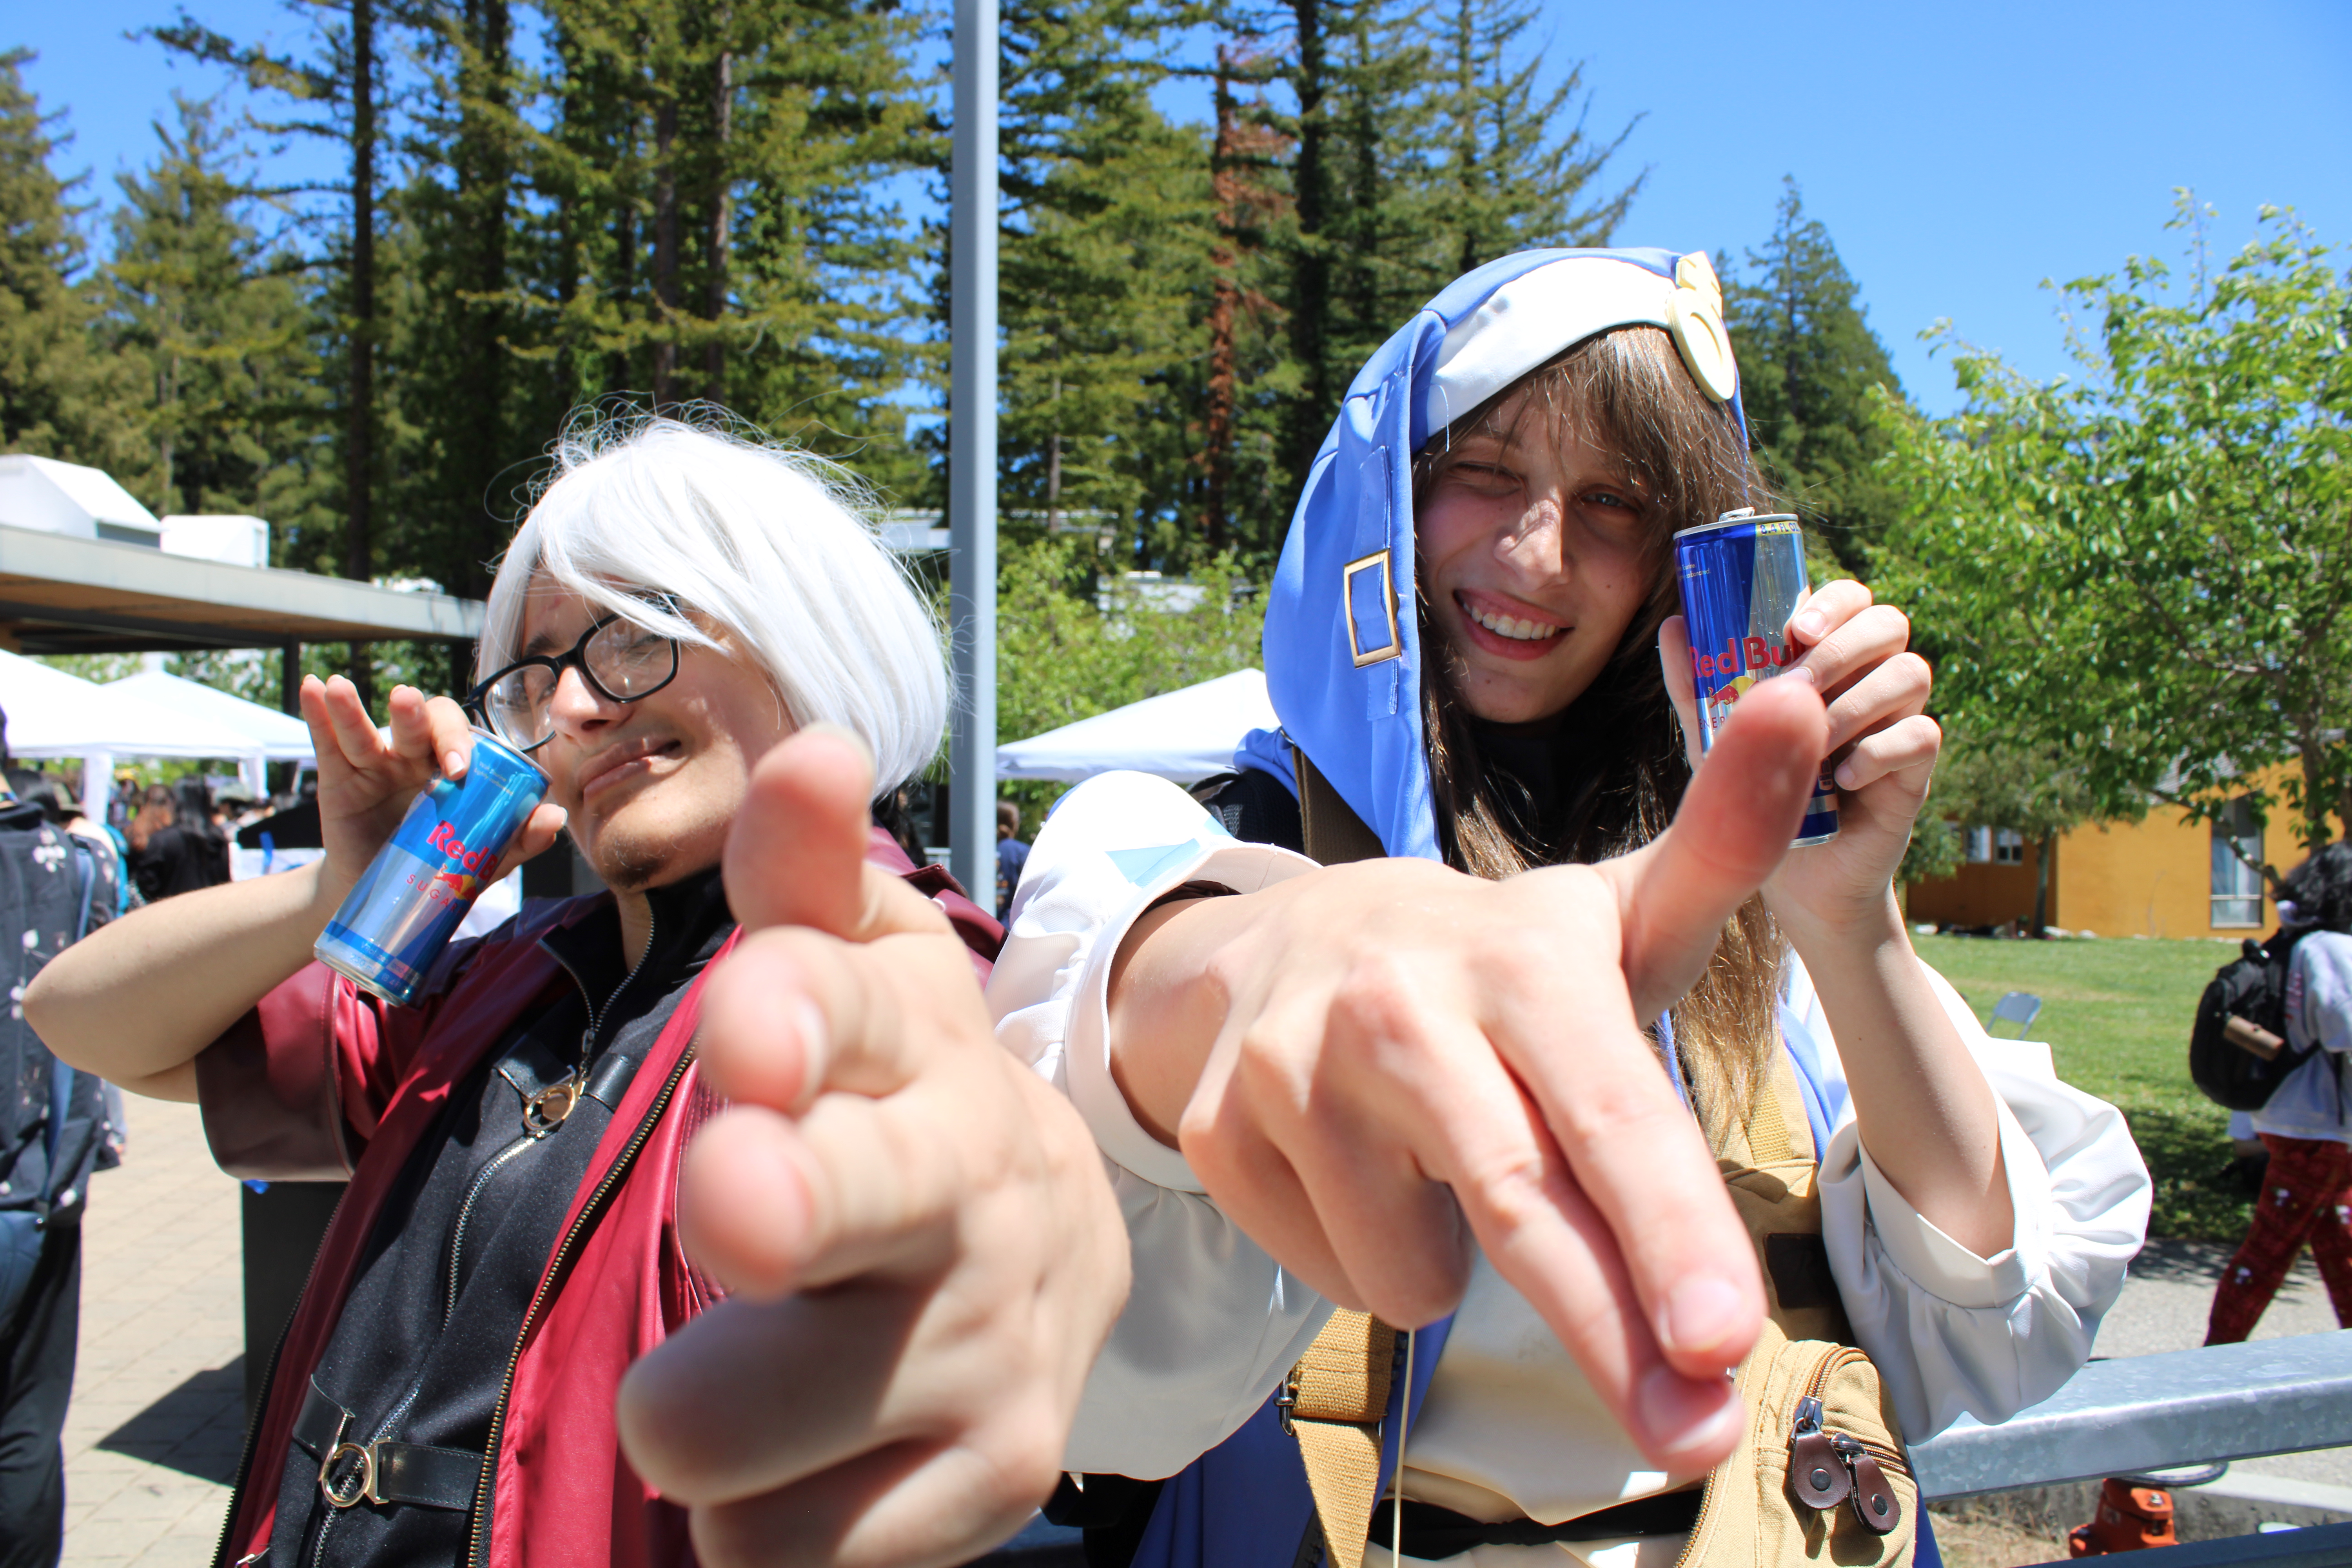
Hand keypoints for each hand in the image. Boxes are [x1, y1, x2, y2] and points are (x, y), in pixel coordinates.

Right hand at [300, 675, 564, 894]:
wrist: (387, 901)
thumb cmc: (438, 869)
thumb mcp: (479, 860)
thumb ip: (516, 838)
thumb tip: (555, 816)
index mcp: (451, 767)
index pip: (458, 736)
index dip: (457, 742)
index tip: (458, 769)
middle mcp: (413, 756)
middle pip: (416, 724)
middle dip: (414, 718)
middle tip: (410, 709)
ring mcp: (374, 763)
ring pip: (365, 730)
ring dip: (352, 708)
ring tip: (339, 689)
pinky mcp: (337, 778)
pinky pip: (327, 743)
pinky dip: (317, 715)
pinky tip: (310, 688)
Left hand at [616, 729, 1130, 1567]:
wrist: (1051, 1257)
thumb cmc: (899, 1101)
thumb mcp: (862, 977)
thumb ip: (804, 878)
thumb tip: (807, 749)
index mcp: (922, 1049)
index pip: (851, 1007)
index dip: (793, 1015)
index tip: (745, 1032)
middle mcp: (969, 1187)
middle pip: (856, 1198)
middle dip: (786, 1203)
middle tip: (729, 1211)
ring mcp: (988, 1347)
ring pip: (737, 1424)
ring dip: (694, 1410)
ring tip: (750, 1372)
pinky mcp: (996, 1482)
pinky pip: (778, 1552)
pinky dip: (757, 1522)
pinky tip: (809, 1456)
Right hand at [1112, 677, 1830, 1472]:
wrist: (1278, 944)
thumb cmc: (1490, 965)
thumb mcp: (1609, 915)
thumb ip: (1723, 843)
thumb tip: (1802, 701)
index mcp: (1519, 958)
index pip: (1607, 1107)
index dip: (1668, 1223)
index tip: (1726, 1338)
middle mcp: (1401, 1006)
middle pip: (1517, 1206)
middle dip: (1614, 1339)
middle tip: (1689, 1434)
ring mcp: (1295, 1071)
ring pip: (1418, 1270)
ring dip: (1459, 1261)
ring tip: (1447, 1160)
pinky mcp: (1222, 1131)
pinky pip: (1341, 1275)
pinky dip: (1374, 1253)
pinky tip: (1366, 1167)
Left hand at [1660, 579, 1938, 937]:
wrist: (1792, 878)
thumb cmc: (1757, 794)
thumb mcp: (1718, 740)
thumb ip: (1697, 687)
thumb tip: (1674, 625)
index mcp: (1829, 661)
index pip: (1852, 600)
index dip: (1834, 602)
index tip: (1795, 628)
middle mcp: (1870, 680)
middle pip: (1889, 624)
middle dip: (1844, 646)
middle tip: (1800, 683)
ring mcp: (1898, 722)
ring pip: (1911, 673)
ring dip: (1857, 701)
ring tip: (1813, 741)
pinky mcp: (1915, 771)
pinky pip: (1923, 735)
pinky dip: (1881, 750)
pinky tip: (1842, 777)